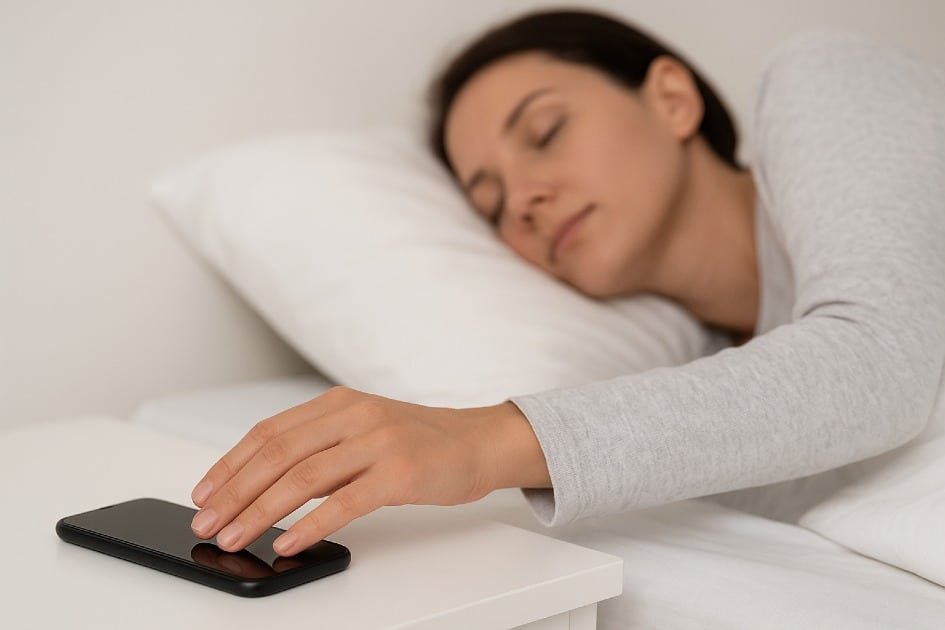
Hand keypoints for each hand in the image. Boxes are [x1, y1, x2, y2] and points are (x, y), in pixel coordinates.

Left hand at [188, 386, 546, 555]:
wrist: (481, 442)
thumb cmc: (422, 442)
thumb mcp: (365, 431)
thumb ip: (322, 448)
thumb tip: (267, 487)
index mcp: (339, 402)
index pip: (270, 431)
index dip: (231, 463)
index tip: (205, 492)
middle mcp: (355, 415)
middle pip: (279, 453)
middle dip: (235, 491)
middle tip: (208, 521)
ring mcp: (379, 441)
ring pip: (304, 477)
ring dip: (261, 510)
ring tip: (236, 537)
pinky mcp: (401, 471)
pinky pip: (345, 502)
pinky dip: (310, 524)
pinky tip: (288, 541)